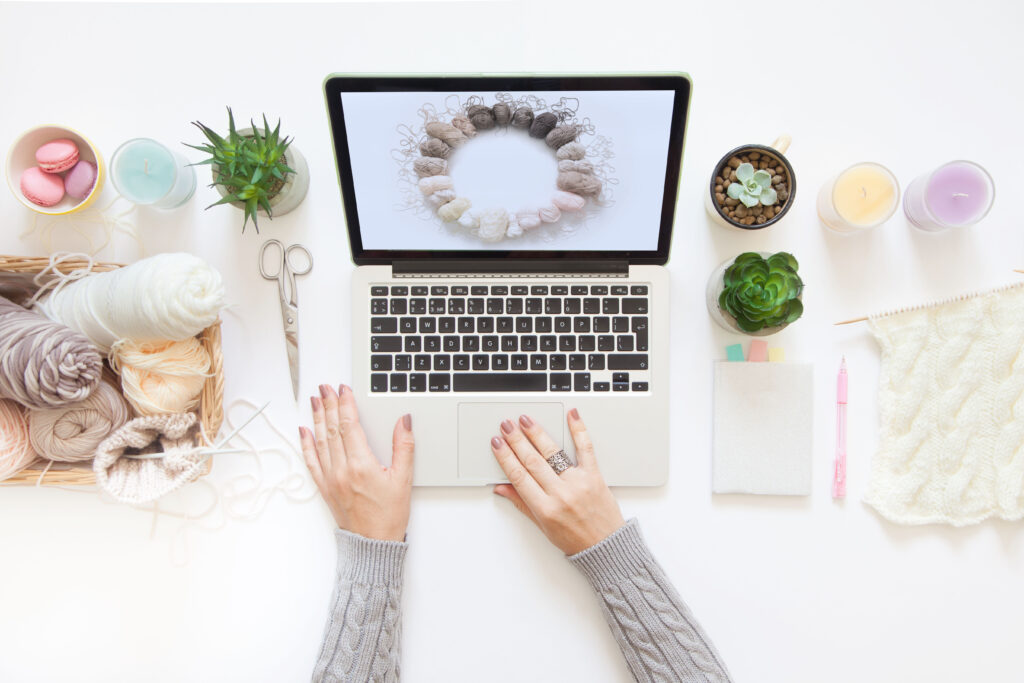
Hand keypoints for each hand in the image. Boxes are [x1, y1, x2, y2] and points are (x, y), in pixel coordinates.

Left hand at [298, 384, 413, 541]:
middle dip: (329, 406)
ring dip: (317, 419)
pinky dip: (306, 444)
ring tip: (315, 401)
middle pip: (332, 429)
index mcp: (361, 465)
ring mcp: (330, 479)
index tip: (343, 389)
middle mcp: (341, 470)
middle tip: (326, 388)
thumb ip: (403, 446)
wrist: (373, 545)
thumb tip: (404, 421)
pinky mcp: (325, 488)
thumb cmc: (389, 516)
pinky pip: (311, 461)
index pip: (350, 426)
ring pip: (320, 442)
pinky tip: (304, 431)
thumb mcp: (403, 479)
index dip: (346, 404)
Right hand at [490, 409, 624, 554]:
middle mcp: (560, 494)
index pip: (519, 476)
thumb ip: (522, 503)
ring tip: (526, 421)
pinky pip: (586, 449)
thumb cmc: (575, 540)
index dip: (505, 457)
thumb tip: (502, 488)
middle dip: (516, 441)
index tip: (497, 444)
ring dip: (537, 434)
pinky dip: (579, 430)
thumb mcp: (542, 526)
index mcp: (545, 508)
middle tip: (506, 426)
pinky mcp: (594, 476)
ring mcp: (578, 483)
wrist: (606, 547)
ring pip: (553, 453)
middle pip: (532, 461)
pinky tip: (572, 416)